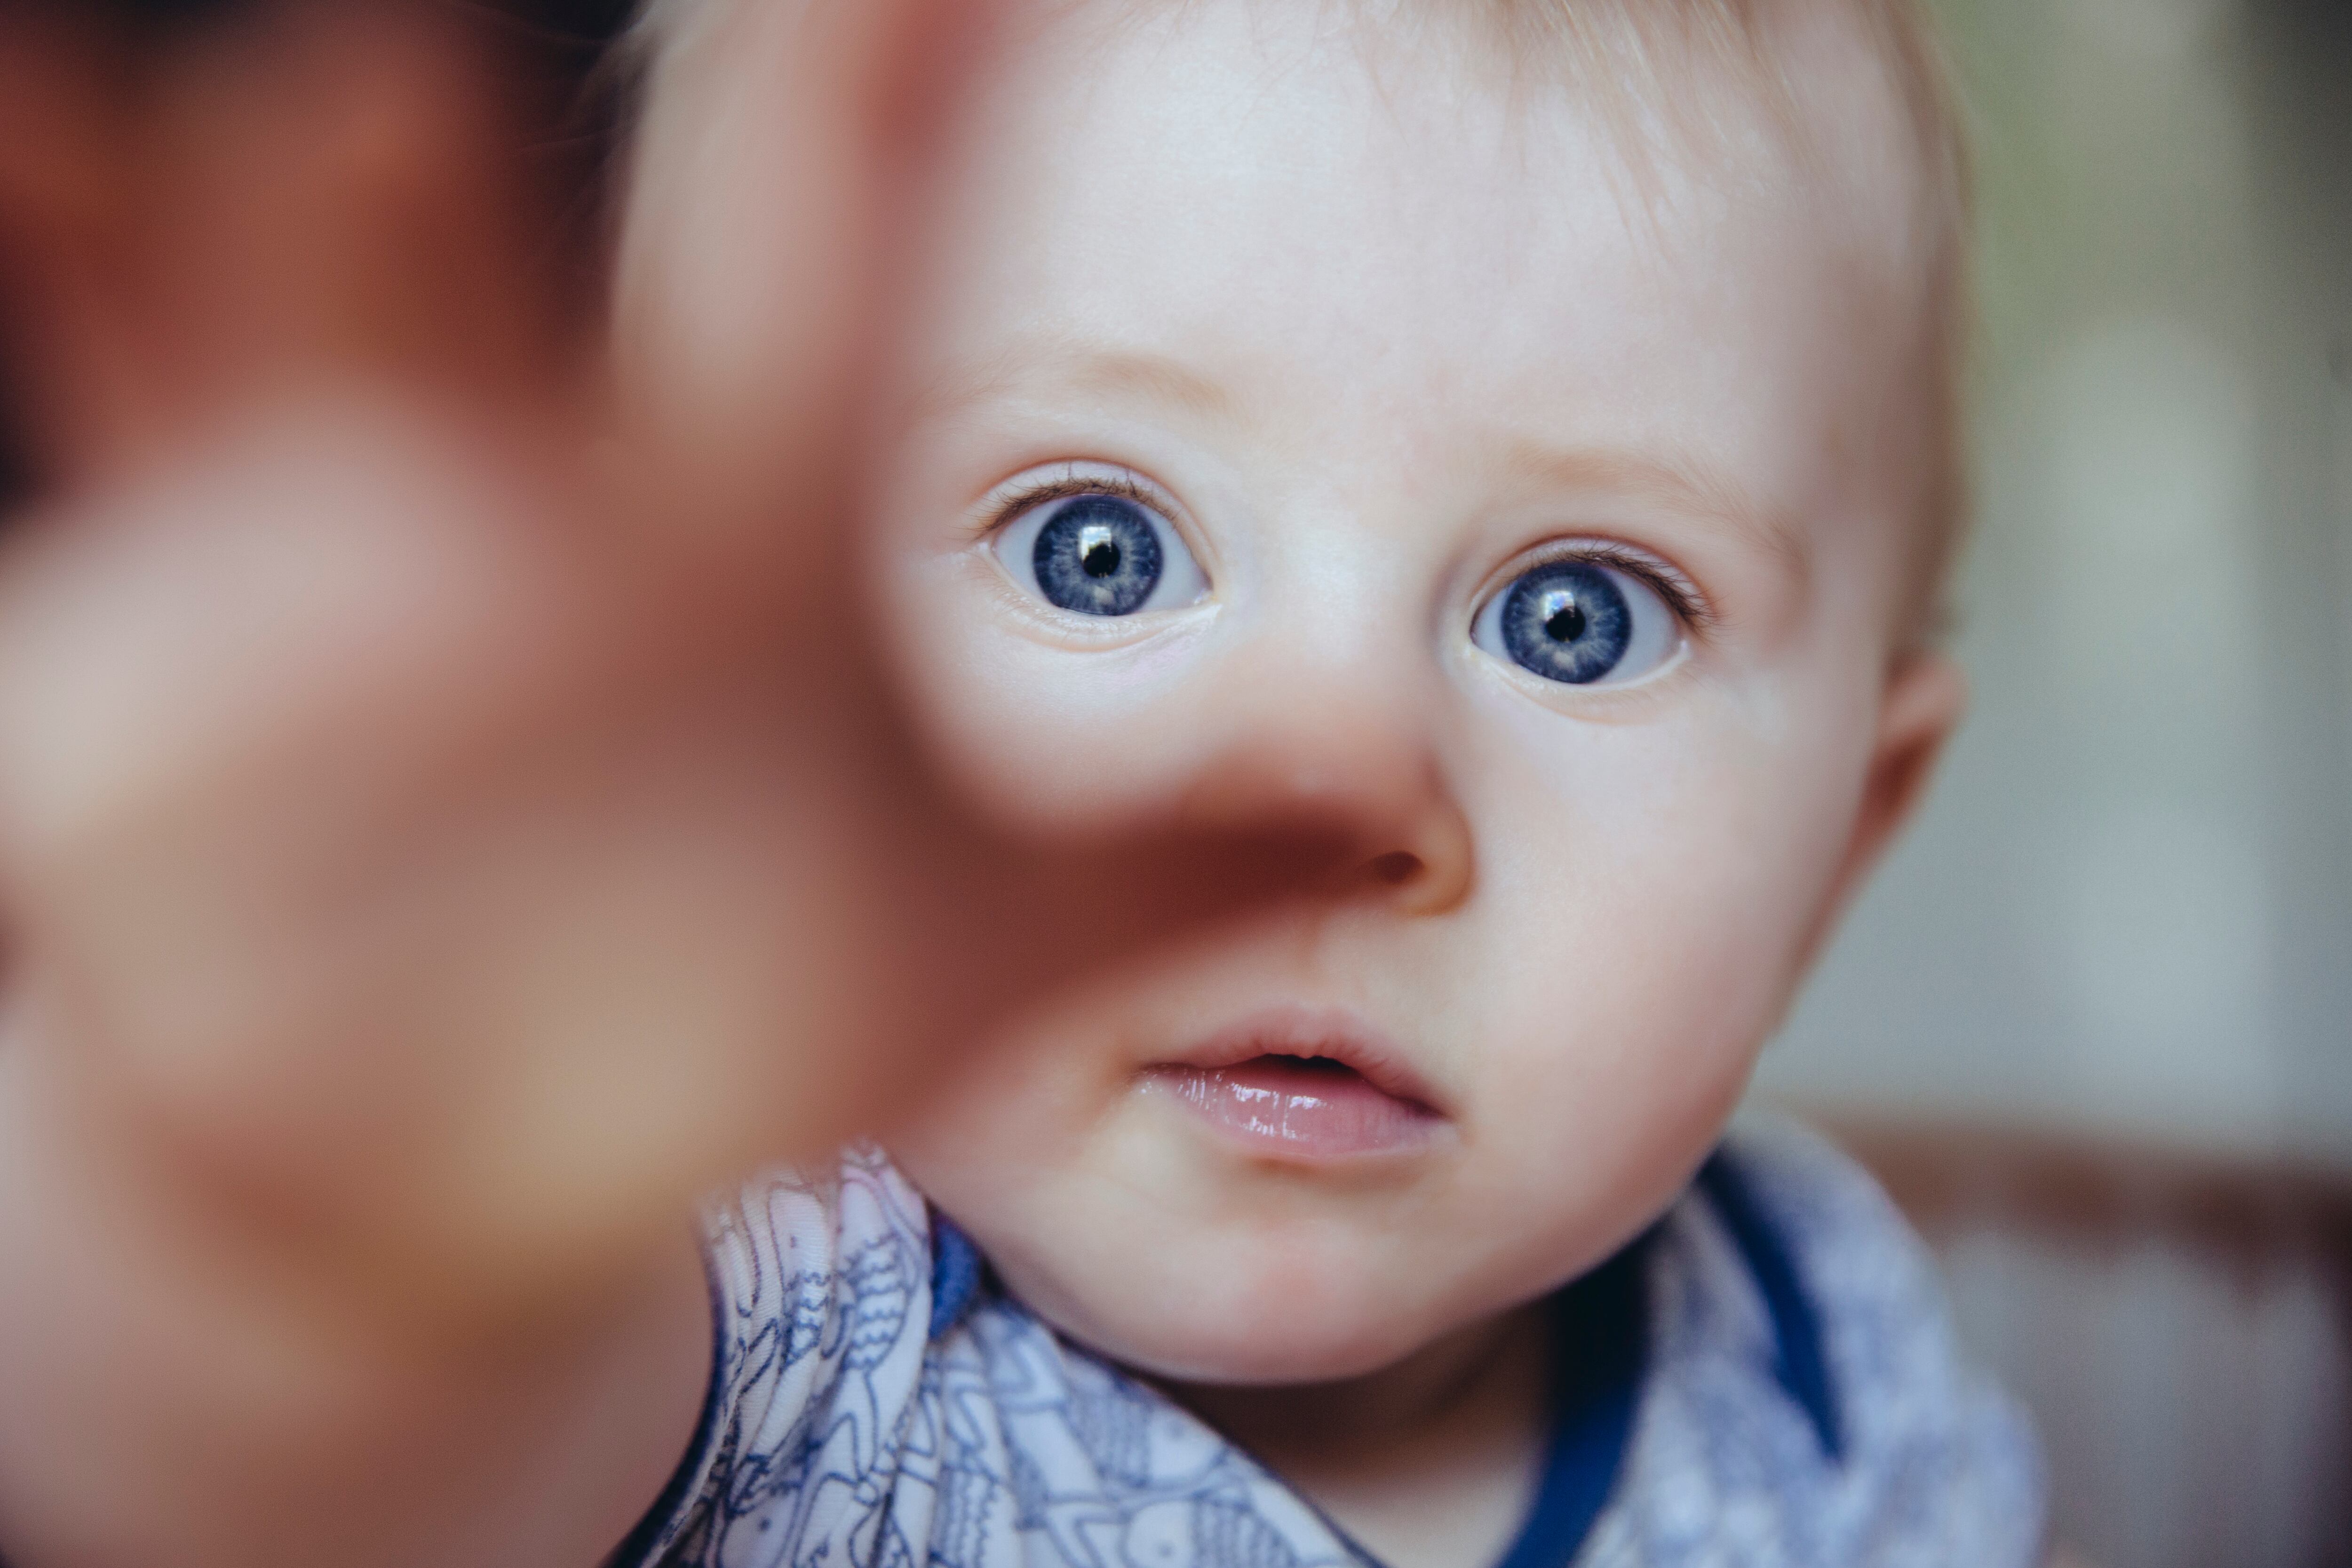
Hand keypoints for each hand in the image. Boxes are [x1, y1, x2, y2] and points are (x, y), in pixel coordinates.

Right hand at [0, 0, 1359, 1327]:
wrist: (464, 1143)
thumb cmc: (718, 1017)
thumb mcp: (961, 958)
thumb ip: (1152, 876)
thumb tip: (1383, 806)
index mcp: (745, 534)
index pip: (856, 276)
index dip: (921, 108)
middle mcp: (555, 486)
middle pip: (639, 269)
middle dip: (725, 136)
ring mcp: (349, 529)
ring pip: (348, 315)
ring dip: (346, 219)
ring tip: (346, 106)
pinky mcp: (174, 626)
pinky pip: (125, 415)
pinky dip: (81, 261)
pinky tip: (34, 123)